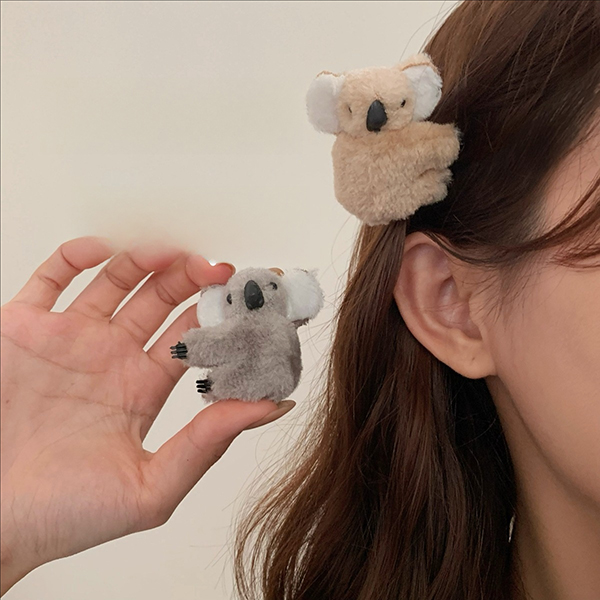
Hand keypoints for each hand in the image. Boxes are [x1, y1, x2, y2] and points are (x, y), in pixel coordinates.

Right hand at [0, 237, 294, 594]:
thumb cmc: (64, 515)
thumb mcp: (152, 486)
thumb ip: (210, 442)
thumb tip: (276, 406)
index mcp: (142, 386)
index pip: (192, 335)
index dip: (220, 316)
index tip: (246, 299)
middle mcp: (110, 356)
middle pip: (161, 300)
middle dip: (190, 279)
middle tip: (214, 268)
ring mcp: (68, 338)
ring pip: (115, 280)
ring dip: (146, 260)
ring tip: (172, 255)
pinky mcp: (23, 327)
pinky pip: (52, 277)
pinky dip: (78, 255)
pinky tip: (105, 250)